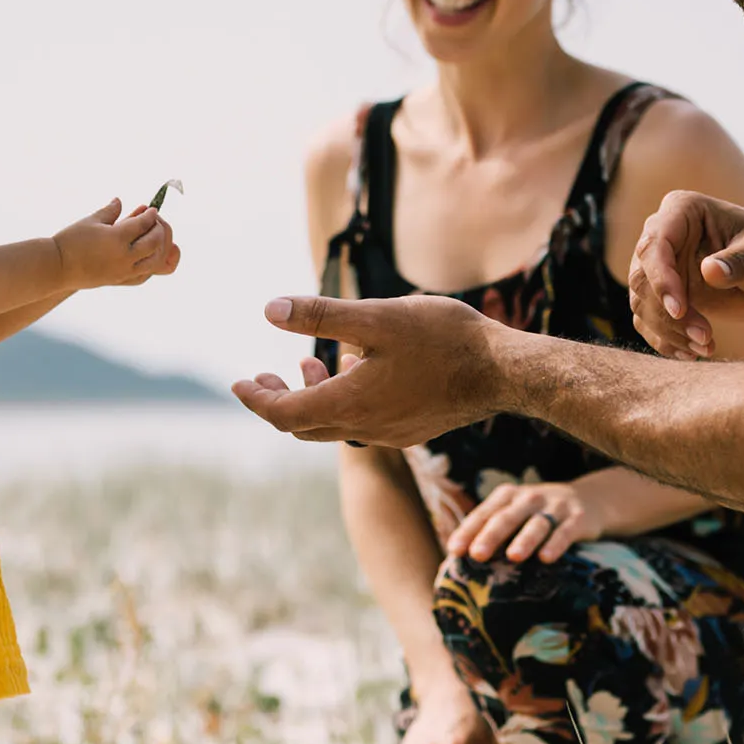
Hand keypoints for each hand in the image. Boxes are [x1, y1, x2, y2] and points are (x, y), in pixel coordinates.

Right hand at [54, 200, 176, 288]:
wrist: (56, 267)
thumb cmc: (71, 240)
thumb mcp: (90, 221)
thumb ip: (109, 211)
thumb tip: (119, 201)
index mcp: (117, 238)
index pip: (144, 224)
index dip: (150, 215)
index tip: (151, 210)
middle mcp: (124, 256)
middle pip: (155, 242)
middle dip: (159, 229)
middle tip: (154, 222)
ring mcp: (124, 271)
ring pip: (155, 261)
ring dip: (160, 247)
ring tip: (155, 237)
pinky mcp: (120, 281)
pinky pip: (144, 275)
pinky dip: (151, 265)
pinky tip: (148, 255)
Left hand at [232, 294, 515, 447]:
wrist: (505, 372)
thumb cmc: (444, 339)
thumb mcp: (376, 318)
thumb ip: (321, 316)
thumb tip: (269, 309)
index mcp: (349, 404)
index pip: (283, 413)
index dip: (256, 399)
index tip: (237, 383)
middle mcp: (366, 428)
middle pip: (304, 426)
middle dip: (278, 400)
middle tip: (262, 375)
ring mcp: (391, 433)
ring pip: (334, 425)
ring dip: (313, 397)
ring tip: (310, 361)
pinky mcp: (412, 429)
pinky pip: (363, 423)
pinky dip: (344, 401)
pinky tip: (358, 368)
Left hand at [445, 478, 600, 564]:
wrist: (588, 500)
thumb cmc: (539, 514)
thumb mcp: (516, 513)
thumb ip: (494, 530)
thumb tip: (461, 562)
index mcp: (508, 496)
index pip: (484, 513)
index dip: (468, 531)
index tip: (454, 550)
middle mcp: (529, 498)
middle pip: (506, 517)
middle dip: (490, 535)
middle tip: (477, 554)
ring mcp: (554, 506)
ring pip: (536, 523)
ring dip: (524, 539)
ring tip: (513, 557)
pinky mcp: (577, 518)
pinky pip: (565, 532)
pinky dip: (556, 544)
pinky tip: (546, 558)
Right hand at [629, 191, 743, 357]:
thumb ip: (740, 260)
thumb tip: (710, 271)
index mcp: (683, 211)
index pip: (655, 244)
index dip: (661, 278)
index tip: (679, 311)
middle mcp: (665, 237)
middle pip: (641, 277)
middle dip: (667, 313)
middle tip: (703, 337)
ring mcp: (663, 268)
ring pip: (642, 303)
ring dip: (668, 331)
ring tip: (706, 346)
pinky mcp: (667, 296)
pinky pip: (649, 321)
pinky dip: (666, 341)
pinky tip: (692, 352)